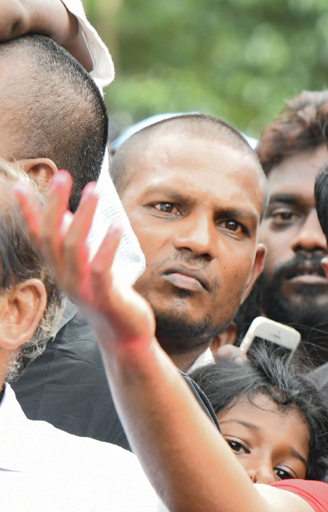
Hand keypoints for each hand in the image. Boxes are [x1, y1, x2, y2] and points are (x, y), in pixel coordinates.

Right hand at [14, 172, 156, 349]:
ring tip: (94, 190)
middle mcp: (64, 277)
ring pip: (74, 248)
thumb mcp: (87, 269)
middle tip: (60, 175)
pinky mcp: (105, 297)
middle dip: (53, 204)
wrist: (125, 337)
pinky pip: (100, 269)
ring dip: (83, 216)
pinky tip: (115, 226)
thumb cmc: (108, 298)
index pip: (36, 237)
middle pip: (51, 236)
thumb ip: (74, 245)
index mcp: (59, 269)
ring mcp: (82, 288)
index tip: (18, 185)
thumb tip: (63, 216)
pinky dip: (107, 246)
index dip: (27, 212)